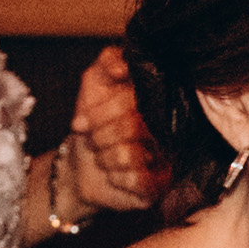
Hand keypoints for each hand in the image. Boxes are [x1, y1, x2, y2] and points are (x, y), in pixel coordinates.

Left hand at [63, 47, 167, 214]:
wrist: (82, 166)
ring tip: (105, 157)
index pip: (132, 100)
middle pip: (132, 126)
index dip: (101, 112)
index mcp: (156, 99)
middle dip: (100, 136)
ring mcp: (168, 158)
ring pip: (130, 155)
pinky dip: (116, 179)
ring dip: (105, 158)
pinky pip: (138, 181)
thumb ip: (109, 61)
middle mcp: (168, 127)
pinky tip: (115, 176)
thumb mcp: (95, 82)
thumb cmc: (92, 122)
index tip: (79, 123)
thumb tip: (123, 66)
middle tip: (93, 141)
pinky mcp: (162, 186)